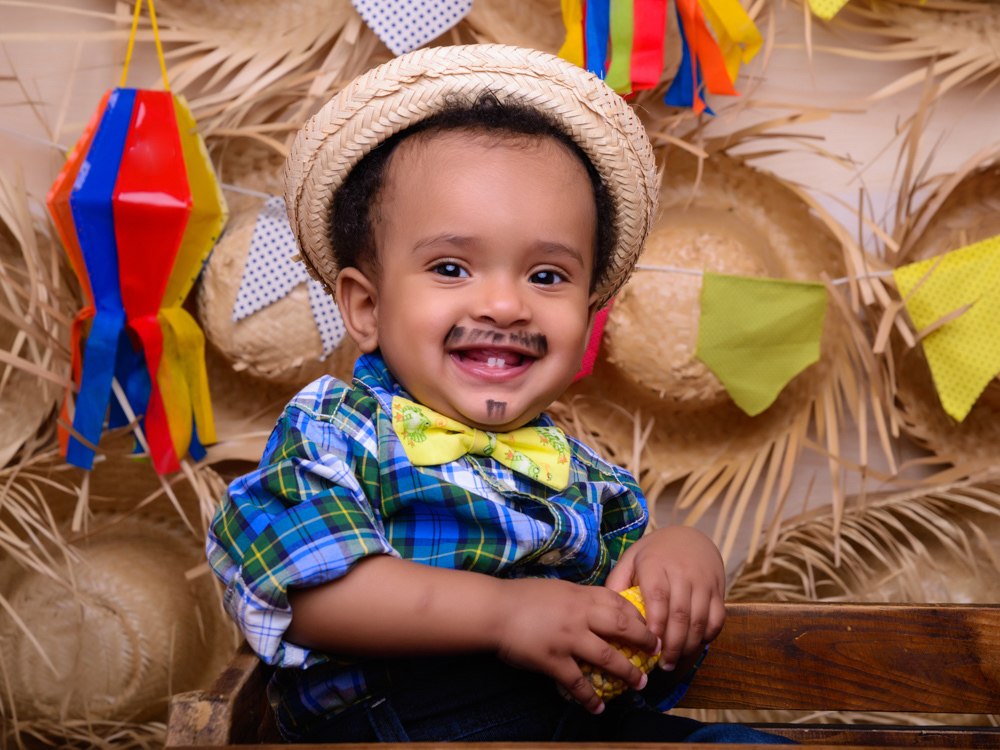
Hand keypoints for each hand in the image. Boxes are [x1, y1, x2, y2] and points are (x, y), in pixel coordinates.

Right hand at [493, 577, 658, 714]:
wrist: (495, 610)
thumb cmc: (521, 597)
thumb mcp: (556, 589)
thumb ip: (577, 598)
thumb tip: (594, 607)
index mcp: (580, 595)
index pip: (618, 602)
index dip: (638, 615)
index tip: (648, 626)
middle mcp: (580, 616)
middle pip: (623, 627)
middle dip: (644, 641)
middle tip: (656, 653)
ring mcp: (568, 639)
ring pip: (608, 657)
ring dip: (628, 673)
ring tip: (639, 684)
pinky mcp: (554, 660)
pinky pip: (578, 682)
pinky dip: (590, 698)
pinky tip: (598, 708)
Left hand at [604, 526, 725, 671]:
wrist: (690, 537)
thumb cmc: (654, 554)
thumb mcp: (631, 559)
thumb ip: (618, 582)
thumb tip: (604, 611)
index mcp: (656, 565)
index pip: (658, 597)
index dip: (655, 624)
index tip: (648, 646)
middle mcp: (682, 573)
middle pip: (680, 614)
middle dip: (672, 645)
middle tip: (662, 665)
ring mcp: (703, 582)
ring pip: (699, 621)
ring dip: (688, 646)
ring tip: (674, 662)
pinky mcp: (718, 591)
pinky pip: (716, 619)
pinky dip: (706, 637)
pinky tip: (693, 646)